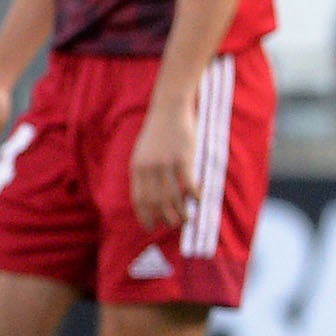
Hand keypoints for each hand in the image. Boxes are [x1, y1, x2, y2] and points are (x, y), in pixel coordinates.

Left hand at [128, 89, 197, 233]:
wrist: (169, 108)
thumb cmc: (158, 131)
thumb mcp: (144, 152)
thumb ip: (145, 171)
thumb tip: (151, 194)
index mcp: (136, 167)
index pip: (139, 199)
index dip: (145, 216)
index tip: (151, 227)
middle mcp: (149, 167)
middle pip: (156, 201)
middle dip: (163, 218)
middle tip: (171, 226)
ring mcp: (166, 162)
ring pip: (173, 195)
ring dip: (180, 211)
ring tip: (186, 220)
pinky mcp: (183, 157)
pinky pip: (189, 182)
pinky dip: (194, 195)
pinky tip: (198, 201)